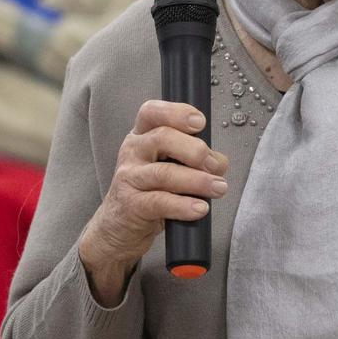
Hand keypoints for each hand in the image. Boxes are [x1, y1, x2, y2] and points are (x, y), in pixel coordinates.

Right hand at [76, 101, 228, 304]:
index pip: (152, 112)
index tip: (200, 123)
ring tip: (218, 188)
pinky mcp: (131, 205)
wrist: (120, 226)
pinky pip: (159, 202)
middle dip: (194, 150)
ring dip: (197, 180)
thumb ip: (195, 159)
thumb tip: (218, 163)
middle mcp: (133, 151)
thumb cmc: (149, 190)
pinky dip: (183, 205)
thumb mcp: (170, 167)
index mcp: (142, 135)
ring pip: (164, 173)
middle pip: (162, 138)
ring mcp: (129, 178)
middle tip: (213, 165)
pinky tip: (199, 208)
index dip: (177, 113)